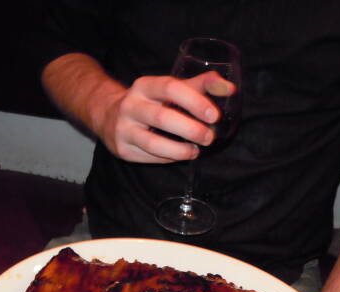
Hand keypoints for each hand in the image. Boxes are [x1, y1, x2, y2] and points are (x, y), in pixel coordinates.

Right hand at [99, 71, 234, 162]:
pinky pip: (149, 157)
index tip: (215, 116)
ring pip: (153, 143)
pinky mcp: (122, 148)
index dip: (194, 101)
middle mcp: (131, 105)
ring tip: (196, 152)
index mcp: (145, 85)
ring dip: (179, 150)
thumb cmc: (151, 102)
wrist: (109, 116)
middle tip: (209, 138)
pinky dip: (168, 158)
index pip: (171, 88)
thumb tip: (229, 88)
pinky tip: (180, 155)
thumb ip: (200, 86)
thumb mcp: (171, 89)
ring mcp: (124, 128)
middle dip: (190, 130)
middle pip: (162, 118)